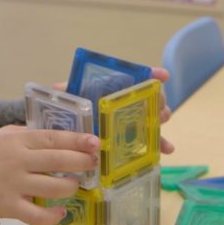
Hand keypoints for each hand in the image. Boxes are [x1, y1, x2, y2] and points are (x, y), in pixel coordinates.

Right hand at [0, 126, 99, 224]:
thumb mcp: (0, 135)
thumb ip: (25, 134)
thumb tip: (53, 137)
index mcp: (17, 140)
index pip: (53, 138)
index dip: (76, 140)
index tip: (94, 142)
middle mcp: (18, 161)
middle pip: (58, 161)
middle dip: (81, 161)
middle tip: (93, 162)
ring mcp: (15, 185)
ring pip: (53, 188)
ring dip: (70, 186)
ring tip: (74, 184)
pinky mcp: (10, 207)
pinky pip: (38, 215)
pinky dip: (53, 215)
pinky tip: (61, 212)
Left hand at [53, 66, 174, 153]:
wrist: (69, 135)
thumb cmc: (72, 110)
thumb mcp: (69, 99)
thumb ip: (65, 92)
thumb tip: (56, 88)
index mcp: (114, 87)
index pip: (136, 77)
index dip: (151, 74)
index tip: (162, 75)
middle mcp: (128, 102)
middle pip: (149, 96)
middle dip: (157, 98)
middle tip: (158, 103)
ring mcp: (133, 121)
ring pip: (153, 117)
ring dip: (160, 118)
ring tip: (160, 121)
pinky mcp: (133, 140)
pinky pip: (150, 142)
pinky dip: (160, 145)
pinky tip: (166, 150)